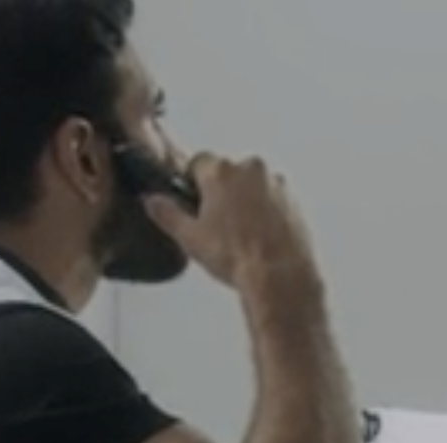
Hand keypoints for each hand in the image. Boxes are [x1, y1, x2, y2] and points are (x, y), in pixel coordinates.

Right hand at [144, 152, 319, 294]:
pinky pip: (274, 197)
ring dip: (246, 199)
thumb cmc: (237, 257)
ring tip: (242, 234)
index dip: (194, 182)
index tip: (194, 199)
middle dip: (222, 191)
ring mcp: (276, 182)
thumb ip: (167, 213)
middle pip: (228, 172)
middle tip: (217, 223)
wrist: (280, 276)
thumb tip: (152, 201)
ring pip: (253, 184)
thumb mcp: (190, 238)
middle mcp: (251, 169)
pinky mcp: (294, 199)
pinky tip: (262, 236)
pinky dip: (267, 210)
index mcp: (221, 171)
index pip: (199, 162)